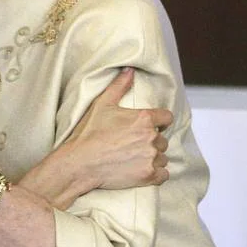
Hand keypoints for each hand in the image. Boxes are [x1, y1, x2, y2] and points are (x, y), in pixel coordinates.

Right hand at [17, 69, 170, 211]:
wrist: (80, 162)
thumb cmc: (88, 133)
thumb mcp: (102, 104)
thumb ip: (119, 86)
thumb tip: (130, 70)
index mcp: (144, 118)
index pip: (166, 117)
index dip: (159, 121)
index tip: (150, 126)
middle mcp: (151, 137)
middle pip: (162, 139)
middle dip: (151, 141)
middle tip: (133, 144)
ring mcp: (150, 158)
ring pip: (162, 157)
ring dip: (153, 158)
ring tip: (134, 158)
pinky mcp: (147, 176)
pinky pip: (163, 175)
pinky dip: (156, 174)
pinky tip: (141, 170)